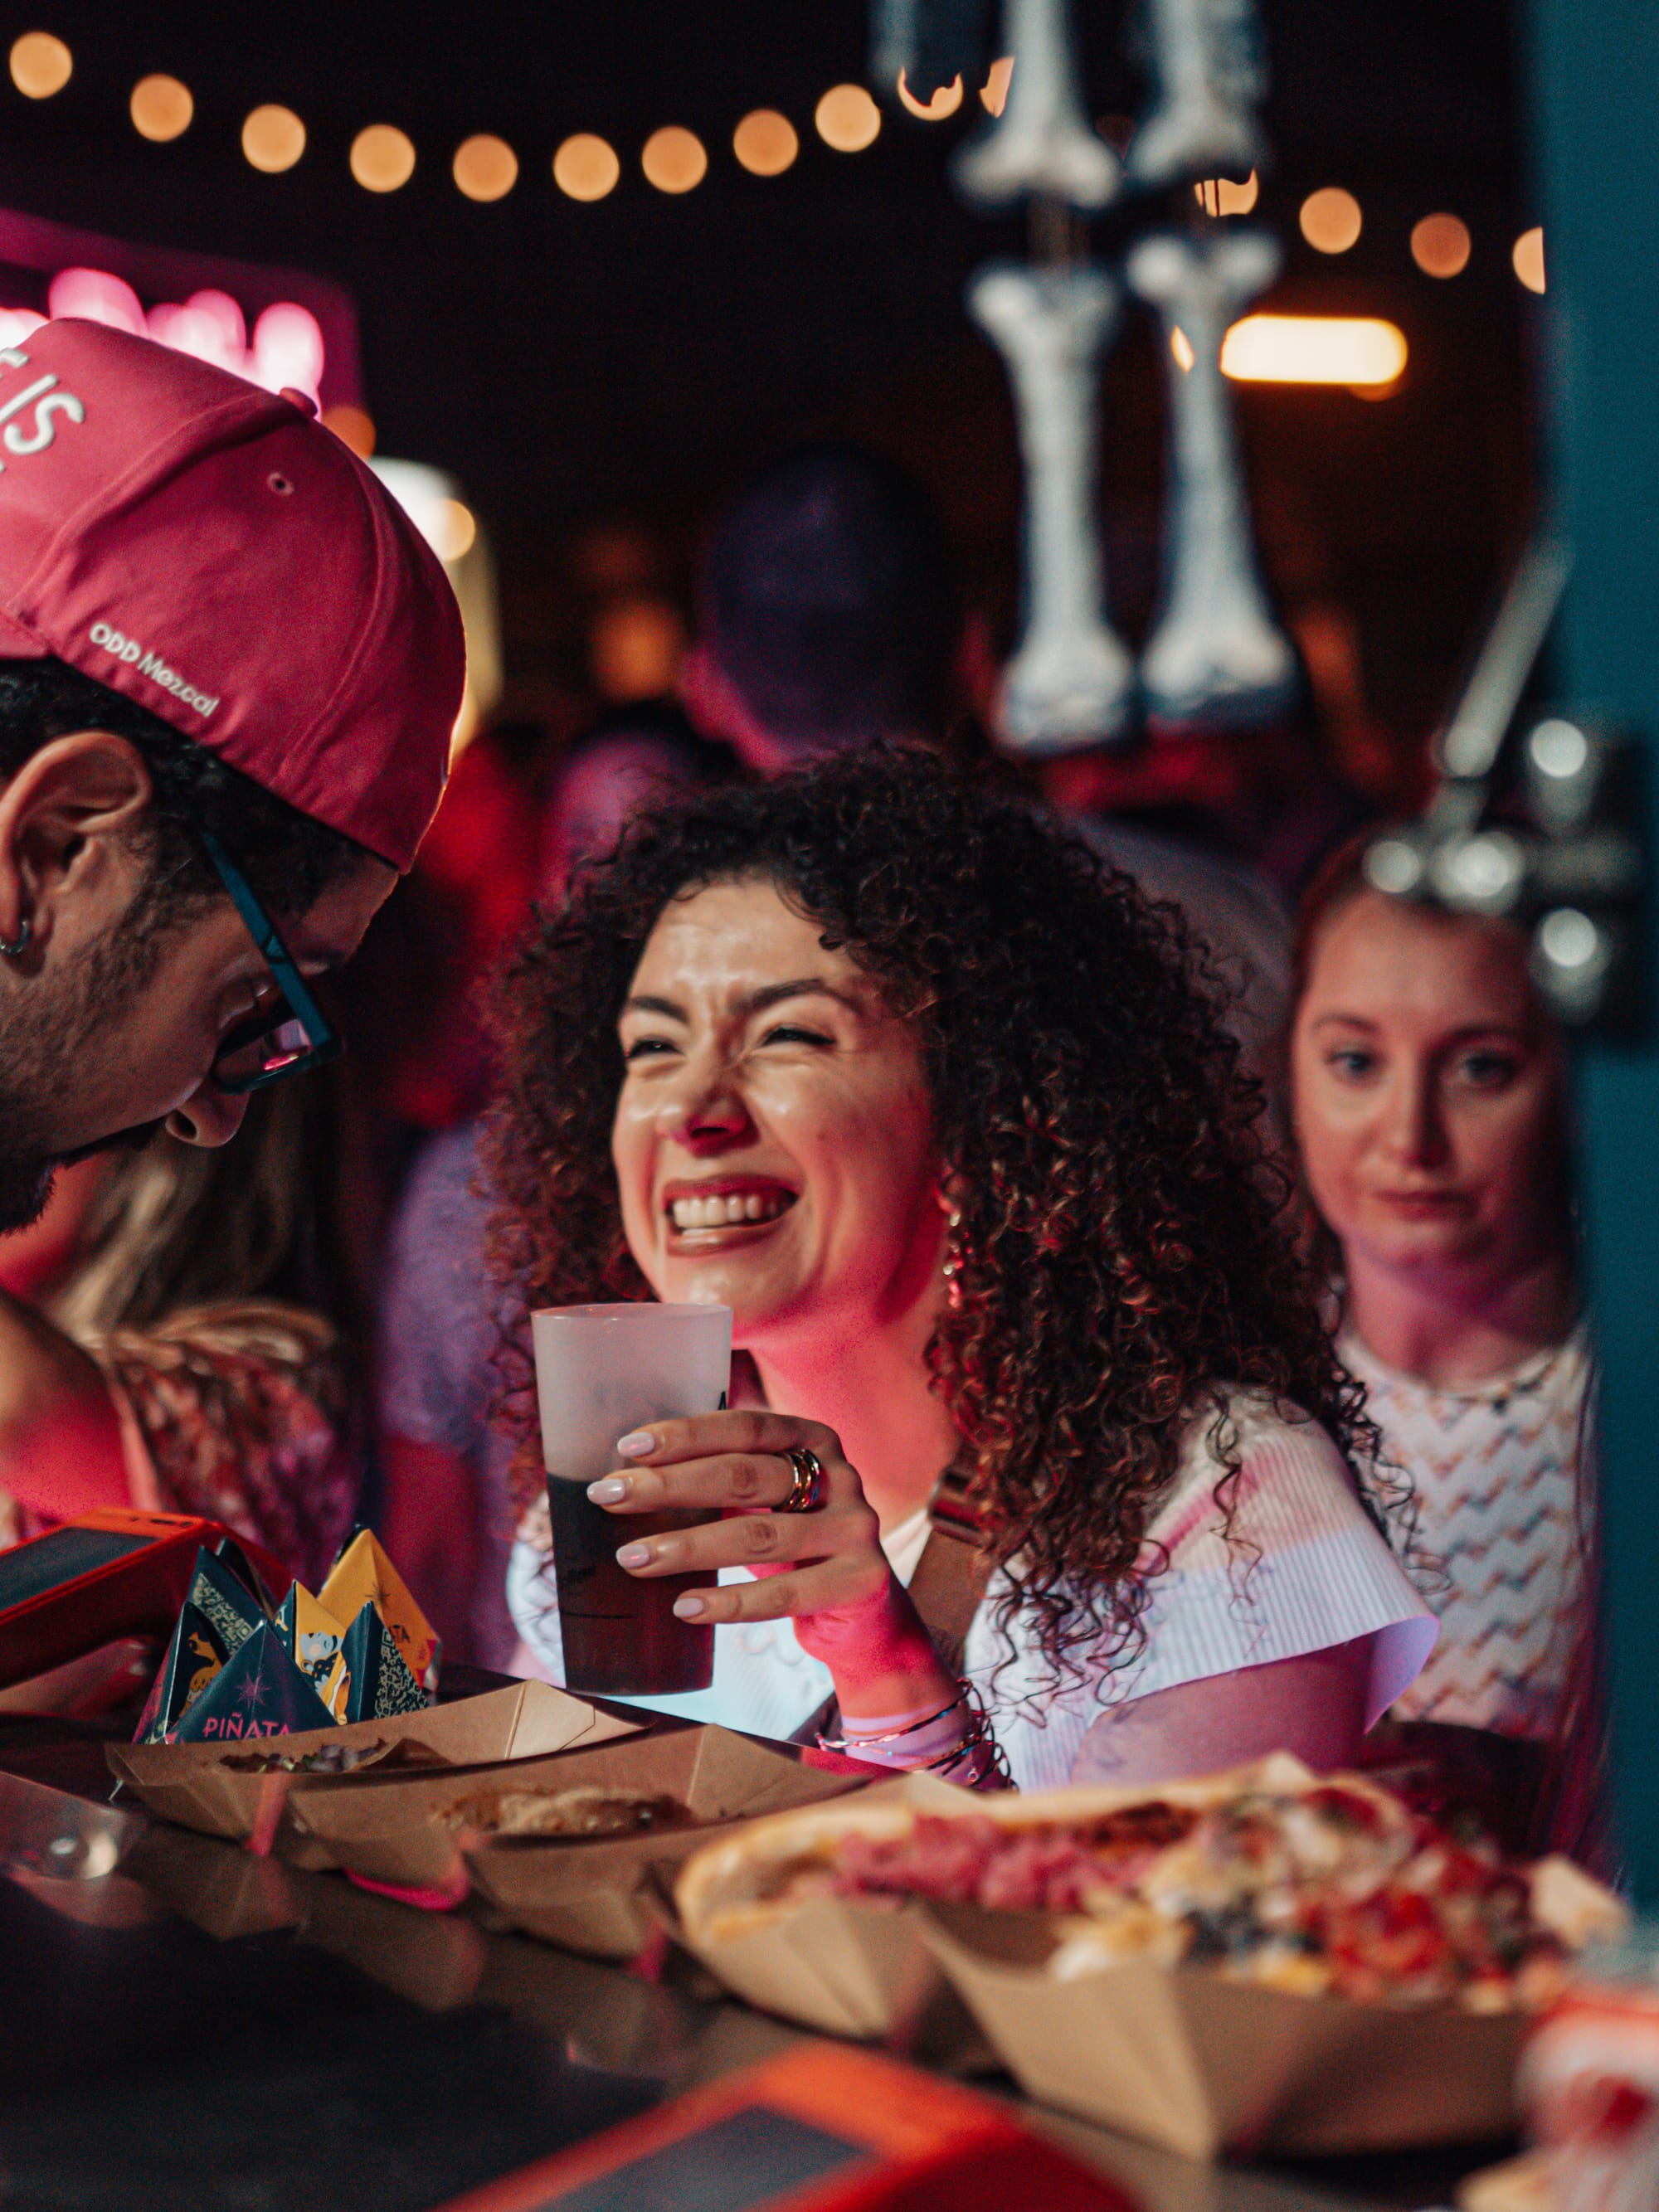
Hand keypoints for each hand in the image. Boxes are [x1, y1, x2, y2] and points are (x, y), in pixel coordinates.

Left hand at [588, 1408, 944, 1700]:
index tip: (628, 1447)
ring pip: (759, 1535)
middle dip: (669, 1485)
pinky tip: (685, 1606)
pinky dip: (729, 1602)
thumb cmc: (797, 1541)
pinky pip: (785, 1594)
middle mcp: (840, 1474)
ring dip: (687, 1546)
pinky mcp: (859, 1579)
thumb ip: (724, 1479)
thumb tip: (629, 1477)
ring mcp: (855, 1526)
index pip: (744, 1427)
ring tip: (632, 1558)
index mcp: (814, 1438)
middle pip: (746, 1475)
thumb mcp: (770, 1498)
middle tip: (608, 1496)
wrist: (866, 1607)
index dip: (686, 1434)